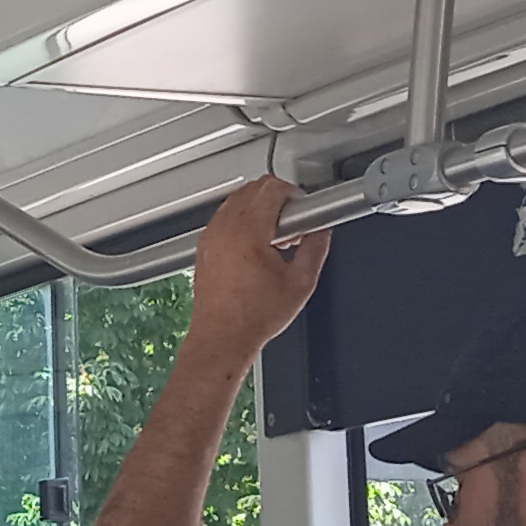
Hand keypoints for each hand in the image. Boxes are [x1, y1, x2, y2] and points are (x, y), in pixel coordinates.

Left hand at [185, 179, 326, 358]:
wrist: (222, 337)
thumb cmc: (253, 317)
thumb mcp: (300, 283)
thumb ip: (315, 248)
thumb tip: (320, 230)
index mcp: (248, 232)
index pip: (271, 188)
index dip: (294, 194)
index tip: (303, 209)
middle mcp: (224, 228)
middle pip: (253, 188)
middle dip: (277, 199)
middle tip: (293, 225)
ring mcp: (211, 235)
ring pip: (237, 199)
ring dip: (260, 208)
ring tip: (276, 238)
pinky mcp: (204, 245)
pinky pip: (224, 217)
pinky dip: (242, 220)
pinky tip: (257, 246)